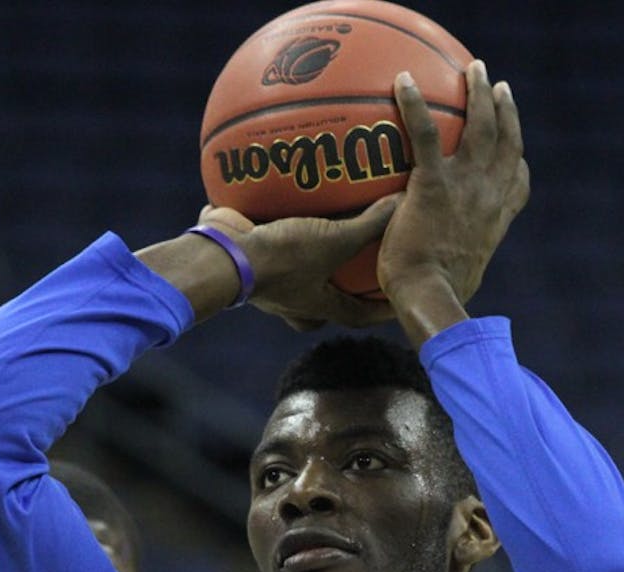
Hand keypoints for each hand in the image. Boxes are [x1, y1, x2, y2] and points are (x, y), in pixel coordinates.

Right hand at [195, 197, 399, 330]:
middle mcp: (295, 303)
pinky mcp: (251, 262)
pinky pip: (273, 250)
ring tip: (328, 234)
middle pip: (327, 302)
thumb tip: (401, 204)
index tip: (401, 302)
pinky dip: (284, 233)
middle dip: (342, 289)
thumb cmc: (283, 258)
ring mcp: (270, 286)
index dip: (383, 309)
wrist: (223, 257)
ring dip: (312, 260)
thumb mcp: (335, 239)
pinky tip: (292, 209)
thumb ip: (369, 224)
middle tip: (361, 269)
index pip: (361, 315)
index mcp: (319, 308)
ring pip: (299, 278)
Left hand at [377, 59, 529, 307]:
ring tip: (474, 69)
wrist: (429, 297)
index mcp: (495, 220)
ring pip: (482, 125)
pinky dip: (414, 103)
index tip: (516, 152)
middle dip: (506, 110)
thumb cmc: (433, 298)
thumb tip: (433, 277)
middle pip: (507, 141)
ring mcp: (466, 186)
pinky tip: (401, 80)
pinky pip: (425, 131)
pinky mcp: (434, 182)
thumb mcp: (453, 282)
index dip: (517, 164)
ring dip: (480, 92)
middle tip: (499, 87)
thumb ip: (449, 267)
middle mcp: (489, 196)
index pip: (516, 185)